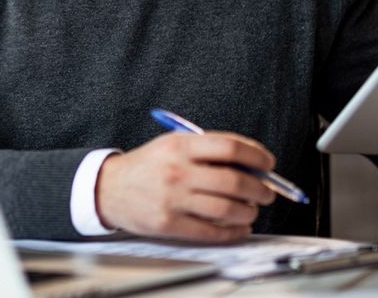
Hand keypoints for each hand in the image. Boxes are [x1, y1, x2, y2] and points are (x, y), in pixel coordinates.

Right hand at [95, 132, 275, 241]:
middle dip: (260, 189)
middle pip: (234, 181)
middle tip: (267, 193)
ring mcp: (173, 198)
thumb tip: (252, 165)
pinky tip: (239, 228)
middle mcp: (178, 171)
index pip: (230, 148)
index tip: (268, 164)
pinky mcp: (169, 223)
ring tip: (251, 210)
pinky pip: (211, 231)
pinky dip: (233, 232)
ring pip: (227, 209)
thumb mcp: (173, 145)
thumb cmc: (147, 166)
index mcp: (180, 146)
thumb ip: (208, 151)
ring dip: (248, 212)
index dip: (257, 156)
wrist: (109, 188)